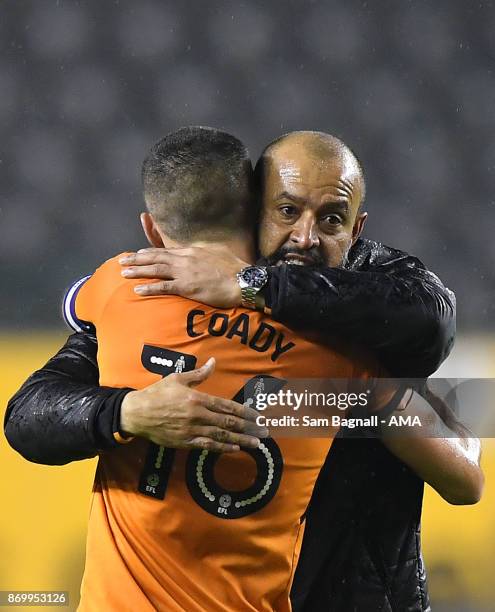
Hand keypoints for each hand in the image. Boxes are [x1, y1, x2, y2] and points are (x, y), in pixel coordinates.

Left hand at [119, 245, 248, 306]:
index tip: (139, 253)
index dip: (150, 252)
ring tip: (123, 272)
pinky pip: (163, 287)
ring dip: (138, 270)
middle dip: (137, 259)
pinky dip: (149, 287)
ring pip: (156, 269)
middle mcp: (185, 258)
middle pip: (156, 257)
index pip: (166, 250)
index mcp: (192, 250)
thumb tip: (199, 250)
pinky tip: (137, 289)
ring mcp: (185, 272)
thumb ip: (205, 250)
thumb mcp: (219, 252)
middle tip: (122, 260)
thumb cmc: (235, 269)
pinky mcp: (187, 287)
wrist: (243, 281)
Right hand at [120, 357, 267, 451]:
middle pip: (228, 423)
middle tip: (264, 432)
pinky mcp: (185, 442)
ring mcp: (192, 430)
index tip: (258, 416)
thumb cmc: (157, 393)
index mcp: (197, 398)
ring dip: (241, 440)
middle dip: (249, 428)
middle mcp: (198, 415)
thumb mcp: (177, 378)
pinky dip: (223, 448)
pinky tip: (235, 449)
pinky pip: (208, 446)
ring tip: (256, 444)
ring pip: (221, 436)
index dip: (245, 412)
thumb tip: (213, 362)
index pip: (227, 406)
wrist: (136, 414)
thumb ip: (199, 373)